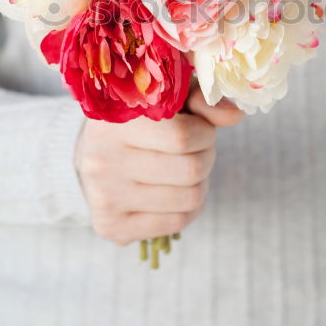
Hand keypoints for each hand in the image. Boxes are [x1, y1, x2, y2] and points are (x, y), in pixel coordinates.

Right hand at [75, 86, 242, 244]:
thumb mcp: (165, 98)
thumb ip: (201, 101)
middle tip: (197, 150)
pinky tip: (174, 192)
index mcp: (114, 121)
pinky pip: (177, 222)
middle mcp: (102, 161)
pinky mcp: (110, 226)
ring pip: (189, 199)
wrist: (90, 154)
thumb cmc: (138, 119)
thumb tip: (234, 115)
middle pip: (190, 170)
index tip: (200, 128)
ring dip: (200, 183)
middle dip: (206, 158)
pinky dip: (188, 208)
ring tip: (185, 170)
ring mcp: (104, 197)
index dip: (205, 133)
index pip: (182, 137)